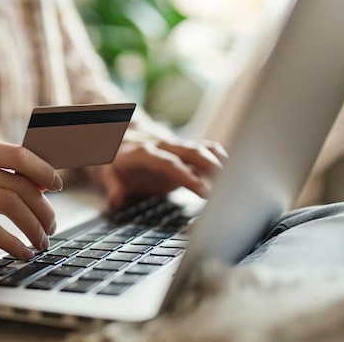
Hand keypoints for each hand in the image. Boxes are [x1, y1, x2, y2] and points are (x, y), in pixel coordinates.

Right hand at [0, 136, 61, 259]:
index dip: (43, 171)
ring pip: (7, 204)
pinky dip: (11, 242)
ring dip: (32, 227)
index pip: (17, 154)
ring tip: (40, 242)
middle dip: (42, 209)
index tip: (58, 186)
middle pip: (16, 184)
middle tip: (51, 227)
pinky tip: (20, 252)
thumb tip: (40, 185)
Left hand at [90, 137, 227, 211]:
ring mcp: (175, 147)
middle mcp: (162, 146)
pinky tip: (234, 172)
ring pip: (201, 148)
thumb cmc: (112, 161)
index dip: (186, 175)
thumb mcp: (105, 174)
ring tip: (238, 180)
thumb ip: (112, 188)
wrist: (115, 139)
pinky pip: (205, 149)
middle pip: (190, 151)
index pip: (168, 163)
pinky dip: (219, 158)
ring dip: (219, 162)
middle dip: (210, 166)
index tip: (203, 190)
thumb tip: (114, 203)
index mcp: (143, 153)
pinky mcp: (183, 152)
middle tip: (229, 186)